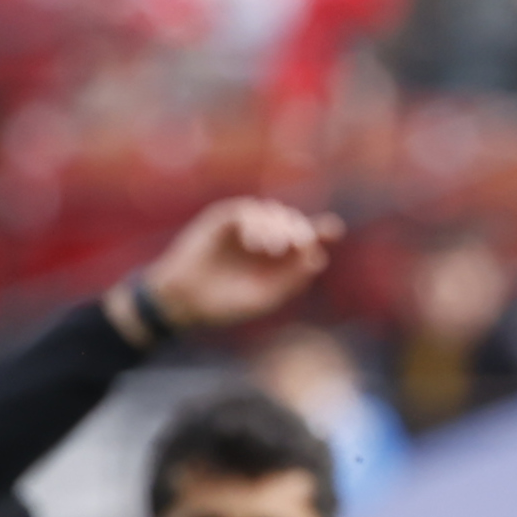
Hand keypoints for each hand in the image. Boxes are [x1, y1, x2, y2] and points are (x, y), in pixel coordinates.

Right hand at [133, 197, 340, 335]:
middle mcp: (262, 237)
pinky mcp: (223, 218)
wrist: (183, 303)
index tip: (333, 230)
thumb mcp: (264, 297)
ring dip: (278, 228)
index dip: (319, 230)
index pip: (303, 237)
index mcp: (275, 257)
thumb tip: (318, 257)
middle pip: (292, 222)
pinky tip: (255, 243)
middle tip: (298, 245)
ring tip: (272, 249)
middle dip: (298, 231)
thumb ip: (291, 280)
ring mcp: (243, 226)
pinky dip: (255, 224)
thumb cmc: (222, 305)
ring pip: (272, 213)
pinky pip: (247, 211)